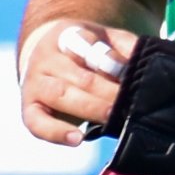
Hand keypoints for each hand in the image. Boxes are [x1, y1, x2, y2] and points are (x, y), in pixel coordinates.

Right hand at [19, 22, 134, 146]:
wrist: (46, 60)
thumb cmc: (85, 53)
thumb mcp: (105, 40)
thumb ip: (125, 48)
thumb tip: (145, 62)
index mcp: (67, 35)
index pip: (86, 44)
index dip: (109, 61)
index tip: (129, 75)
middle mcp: (46, 57)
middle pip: (78, 75)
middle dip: (106, 91)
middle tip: (129, 104)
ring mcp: (34, 83)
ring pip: (60, 95)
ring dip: (89, 108)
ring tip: (112, 118)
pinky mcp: (29, 108)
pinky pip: (37, 123)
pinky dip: (56, 133)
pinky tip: (77, 139)